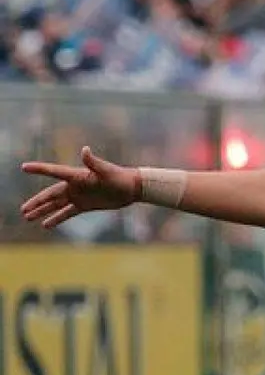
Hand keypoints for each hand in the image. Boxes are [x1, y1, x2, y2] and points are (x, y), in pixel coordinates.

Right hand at [20, 147, 139, 228]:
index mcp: (77, 175)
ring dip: (42, 210)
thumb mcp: (106, 170)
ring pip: (55, 204)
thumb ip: (93, 162)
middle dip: (36, 202)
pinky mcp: (85, 205)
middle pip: (50, 194)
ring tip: (27, 217)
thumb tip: (85, 150)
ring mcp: (79, 196)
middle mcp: (74, 185)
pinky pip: (67, 213)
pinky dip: (56, 218)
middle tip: (23, 209)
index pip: (54, 171)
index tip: (24, 167)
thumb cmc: (120, 177)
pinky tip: (46, 225)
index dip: (39, 169)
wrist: (132, 188)